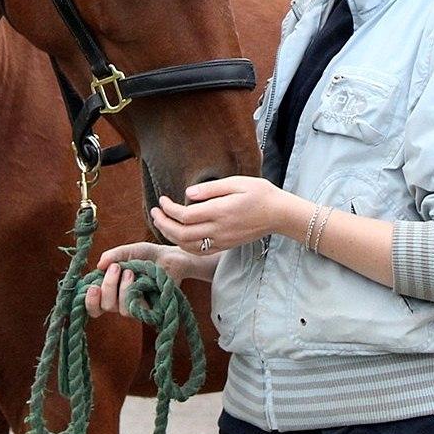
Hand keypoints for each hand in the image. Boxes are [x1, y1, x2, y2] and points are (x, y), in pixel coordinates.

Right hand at [84, 242, 192, 318]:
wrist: (171, 257)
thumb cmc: (148, 255)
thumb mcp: (129, 251)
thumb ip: (114, 255)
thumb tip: (98, 265)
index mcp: (111, 289)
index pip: (95, 305)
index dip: (89, 301)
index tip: (92, 287)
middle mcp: (121, 301)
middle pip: (105, 307)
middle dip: (107, 287)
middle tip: (116, 268)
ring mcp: (135, 307)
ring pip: (120, 309)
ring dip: (122, 289)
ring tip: (130, 271)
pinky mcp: (150, 311)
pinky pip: (136, 309)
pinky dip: (134, 292)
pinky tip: (140, 279)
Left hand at [150, 176, 284, 253]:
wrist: (279, 214)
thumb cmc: (260, 193)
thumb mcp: (237, 182)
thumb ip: (211, 189)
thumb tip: (188, 193)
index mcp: (220, 211)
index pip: (185, 216)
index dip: (168, 209)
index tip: (162, 200)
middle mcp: (219, 230)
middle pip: (182, 234)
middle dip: (163, 224)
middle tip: (154, 212)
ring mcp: (222, 241)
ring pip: (188, 246)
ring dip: (171, 236)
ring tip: (162, 222)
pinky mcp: (225, 246)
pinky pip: (199, 251)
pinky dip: (184, 245)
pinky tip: (179, 235)